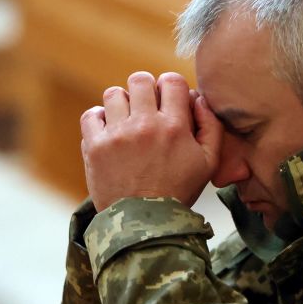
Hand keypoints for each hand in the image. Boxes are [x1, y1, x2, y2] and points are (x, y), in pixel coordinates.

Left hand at [80, 71, 221, 211]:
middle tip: (147, 109)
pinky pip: (91, 115)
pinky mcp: (96, 146)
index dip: (170, 87)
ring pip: (114, 93)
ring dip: (122, 104)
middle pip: (140, 79)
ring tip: (127, 122)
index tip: (168, 102)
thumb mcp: (208, 163)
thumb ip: (211, 126)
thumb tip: (198, 98)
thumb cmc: (178, 192)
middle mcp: (145, 125)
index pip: (171, 80)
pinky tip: (109, 132)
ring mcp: (117, 134)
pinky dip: (99, 119)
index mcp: (175, 126)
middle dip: (145, 90)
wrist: (145, 224)